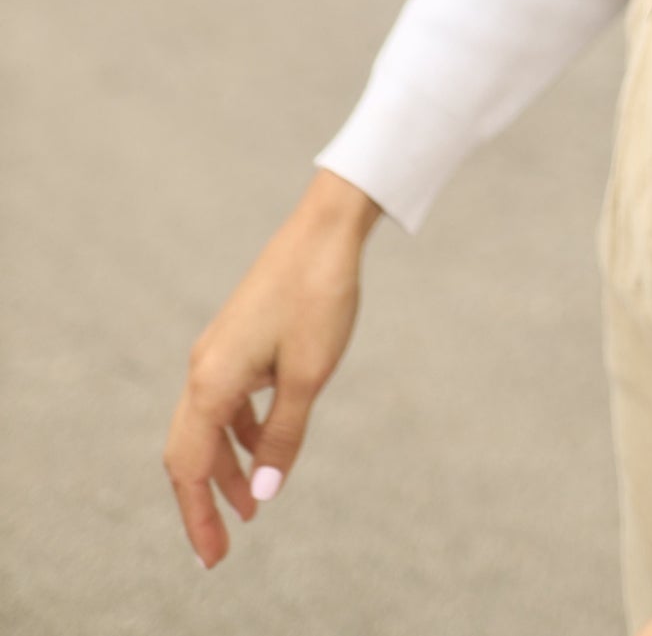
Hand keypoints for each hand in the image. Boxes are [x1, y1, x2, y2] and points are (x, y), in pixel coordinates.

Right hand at [163, 170, 381, 566]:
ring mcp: (219, 351)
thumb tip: (265, 493)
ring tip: (254, 502)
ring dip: (225, 467)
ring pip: (208, 426)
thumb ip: (284, 435)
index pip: (188, 467)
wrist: (325, 230)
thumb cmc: (319, 298)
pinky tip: (265, 444)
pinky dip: (239, 432)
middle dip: (204, 500)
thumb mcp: (308, 376)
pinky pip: (226, 400)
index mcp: (212, 381)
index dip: (198, 516)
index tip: (213, 558)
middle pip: (189, 451)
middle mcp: (204, 367)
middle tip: (223, 546)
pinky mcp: (238, 339)